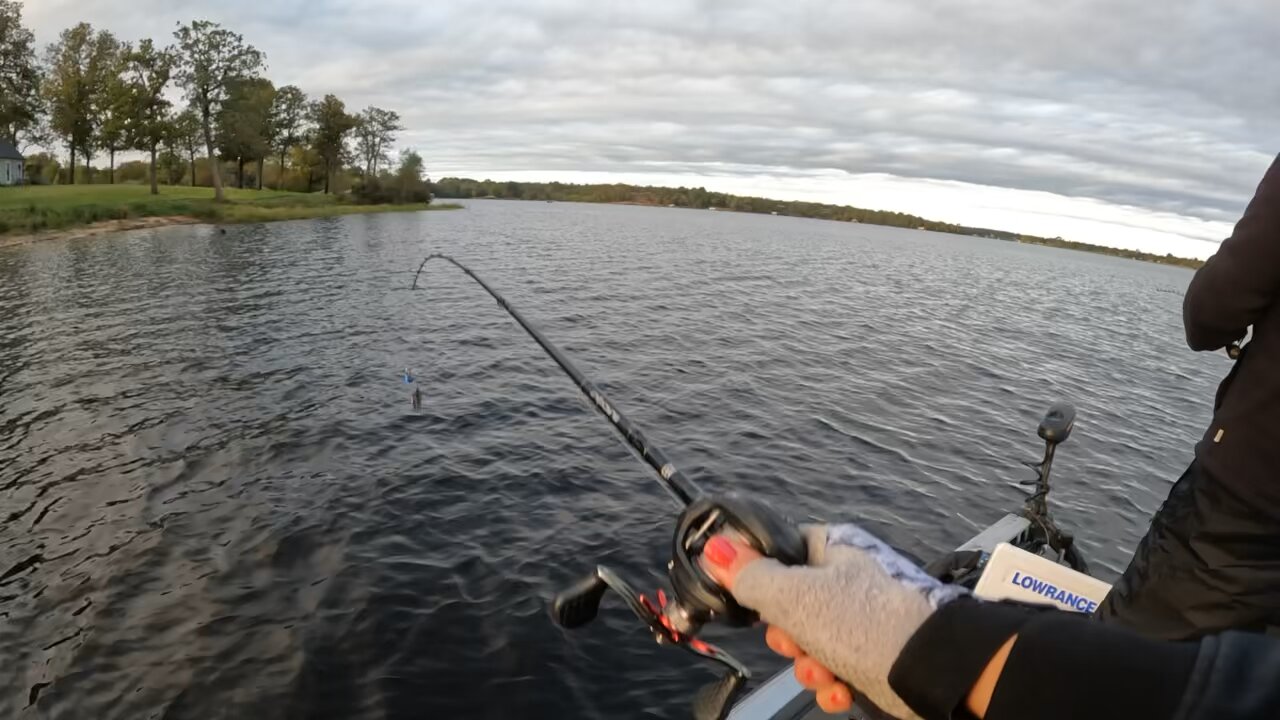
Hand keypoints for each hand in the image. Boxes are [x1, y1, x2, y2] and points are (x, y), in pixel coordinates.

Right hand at [699, 524, 969, 719]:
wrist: (937, 673)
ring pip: (811, 642)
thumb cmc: (868, 623)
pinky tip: (841, 691)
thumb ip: (751, 575)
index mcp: (834, 549)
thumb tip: (714, 548)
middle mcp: (849, 580)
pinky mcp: (876, 656)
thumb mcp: (796, 596)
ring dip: (808, 666)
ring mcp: (864, 620)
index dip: (758, 574)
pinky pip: (838, 668)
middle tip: (793, 640)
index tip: (746, 596)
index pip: (782, 550)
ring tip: (824, 673)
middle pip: (791, 603)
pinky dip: (834, 684)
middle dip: (786, 634)